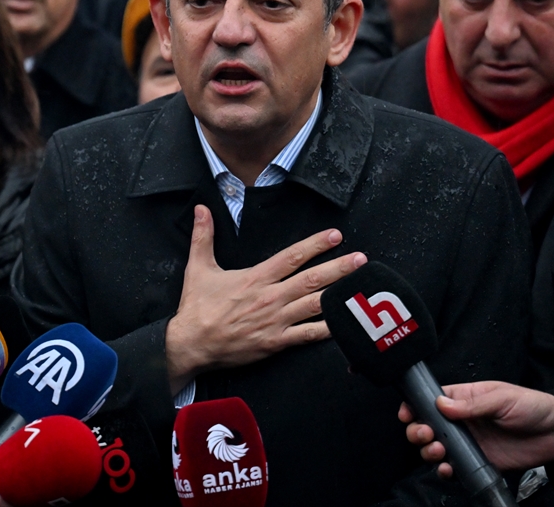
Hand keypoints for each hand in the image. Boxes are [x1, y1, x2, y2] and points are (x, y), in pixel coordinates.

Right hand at [165, 204, 366, 393]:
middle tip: (361, 259)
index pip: (291, 257)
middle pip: (311, 280)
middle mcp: (270, 298)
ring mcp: (276, 321)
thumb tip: (201, 209)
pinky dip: (328, 330)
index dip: (315, 245)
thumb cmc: (197, 308)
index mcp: (256, 278)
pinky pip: (307, 336)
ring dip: (339, 294)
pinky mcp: (276, 343)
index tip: (335, 235)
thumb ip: (203, 236)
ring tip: (361, 287)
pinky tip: (346, 324)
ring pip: (315, 305)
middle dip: (339, 268)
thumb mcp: (198, 268)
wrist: (191, 344)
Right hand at [399, 382, 553, 477]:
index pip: (430, 399)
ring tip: (437, 452)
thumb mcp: (502, 398)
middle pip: (427, 425)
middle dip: (418, 431)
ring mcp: (469, 442)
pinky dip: (444, 469)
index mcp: (464, 398)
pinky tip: (446, 468)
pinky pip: (454, 467)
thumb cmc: (531, 406)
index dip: (414, 406)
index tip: (407, 414)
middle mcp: (462, 420)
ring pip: (435, 447)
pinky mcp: (478, 461)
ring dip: (428, 451)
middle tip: (426, 435)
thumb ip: (472, 404)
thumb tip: (441, 404)